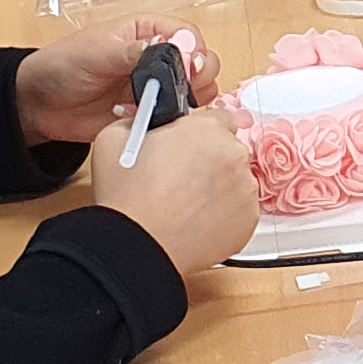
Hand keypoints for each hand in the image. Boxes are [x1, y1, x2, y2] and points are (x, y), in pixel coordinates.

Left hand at [14, 22, 217, 149]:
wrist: (39, 106)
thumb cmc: (63, 66)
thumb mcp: (96, 53)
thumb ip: (133, 51)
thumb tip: (171, 47)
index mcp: (148, 33)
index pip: (187, 34)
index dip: (194, 49)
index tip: (190, 65)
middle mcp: (159, 59)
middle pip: (201, 62)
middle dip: (201, 75)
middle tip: (187, 89)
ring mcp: (158, 89)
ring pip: (197, 92)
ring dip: (194, 100)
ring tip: (173, 108)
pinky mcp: (152, 116)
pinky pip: (179, 119)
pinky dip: (178, 123)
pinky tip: (159, 123)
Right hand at [88, 108, 257, 278]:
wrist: (137, 245)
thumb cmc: (126, 196)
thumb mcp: (114, 138)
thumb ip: (139, 120)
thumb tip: (146, 120)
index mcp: (207, 130)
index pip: (217, 118)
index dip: (198, 133)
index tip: (186, 145)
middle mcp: (234, 156)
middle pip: (227, 150)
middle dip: (207, 160)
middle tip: (178, 179)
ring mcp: (245, 191)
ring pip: (235, 181)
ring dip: (216, 188)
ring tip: (183, 204)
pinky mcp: (248, 222)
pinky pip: (238, 211)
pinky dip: (222, 215)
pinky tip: (194, 221)